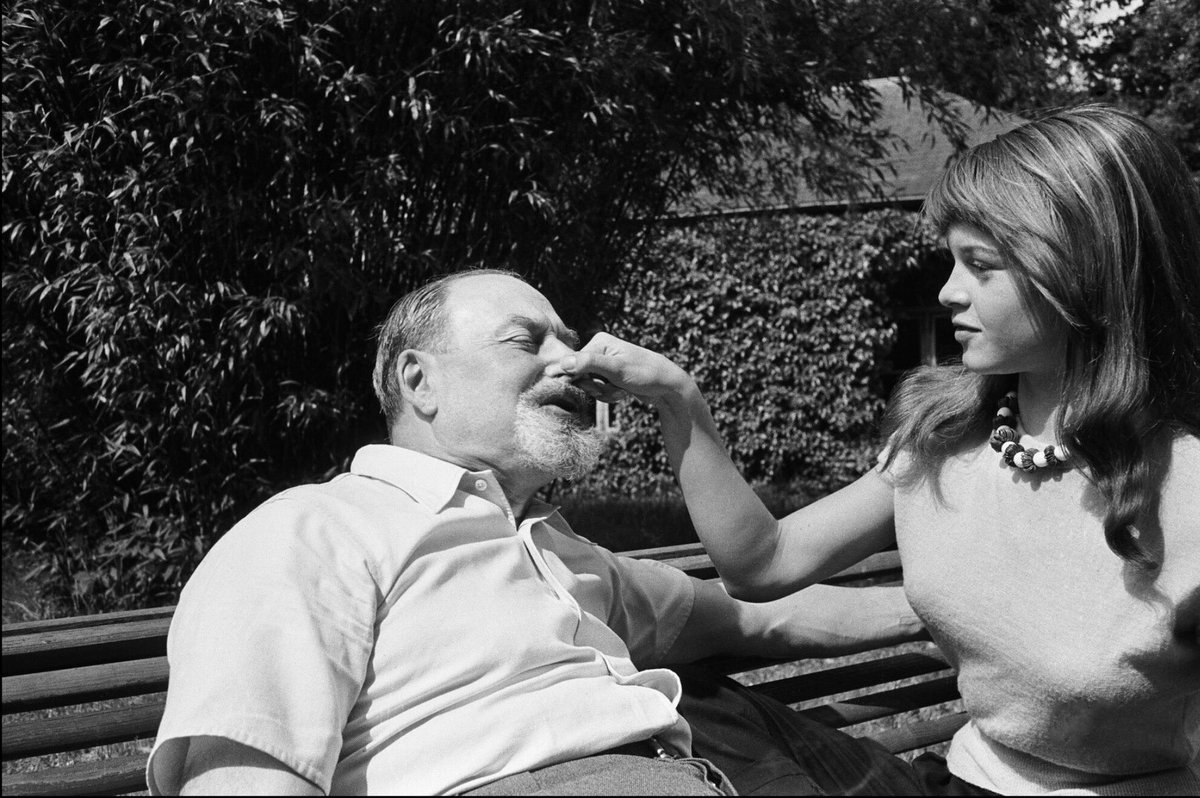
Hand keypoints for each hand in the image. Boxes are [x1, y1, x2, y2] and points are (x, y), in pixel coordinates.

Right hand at [558, 332, 694, 407]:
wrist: (668, 386)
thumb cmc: (645, 374)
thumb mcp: (616, 369)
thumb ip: (589, 364)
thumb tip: (562, 363)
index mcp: (599, 341)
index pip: (572, 363)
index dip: (580, 380)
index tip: (597, 387)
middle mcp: (599, 349)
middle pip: (580, 377)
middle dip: (596, 388)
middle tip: (614, 389)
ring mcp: (605, 364)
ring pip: (590, 386)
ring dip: (605, 394)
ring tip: (621, 391)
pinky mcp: (610, 376)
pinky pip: (599, 391)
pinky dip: (609, 396)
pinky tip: (623, 393)